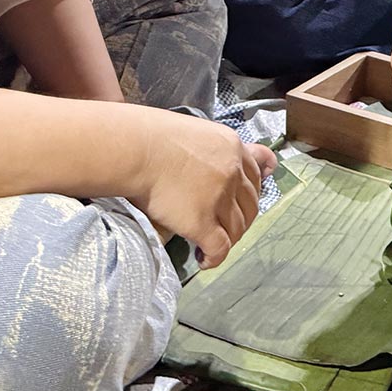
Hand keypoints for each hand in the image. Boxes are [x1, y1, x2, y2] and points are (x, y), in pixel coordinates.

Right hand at [131, 114, 275, 265]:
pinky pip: (219, 248)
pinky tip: (203, 259)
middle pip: (251, 204)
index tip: (244, 203)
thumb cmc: (151, 138)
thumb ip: (209, 147)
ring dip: (228, 240)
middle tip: (226, 228)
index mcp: (231, 146)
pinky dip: (214, 258)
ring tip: (211, 244)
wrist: (135, 149)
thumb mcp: (192, 131)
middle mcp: (233, 171)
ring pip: (238, 228)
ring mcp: (220, 197)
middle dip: (242, 219)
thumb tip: (203, 164)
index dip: (252, 192)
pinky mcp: (201, 221)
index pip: (256, 174)